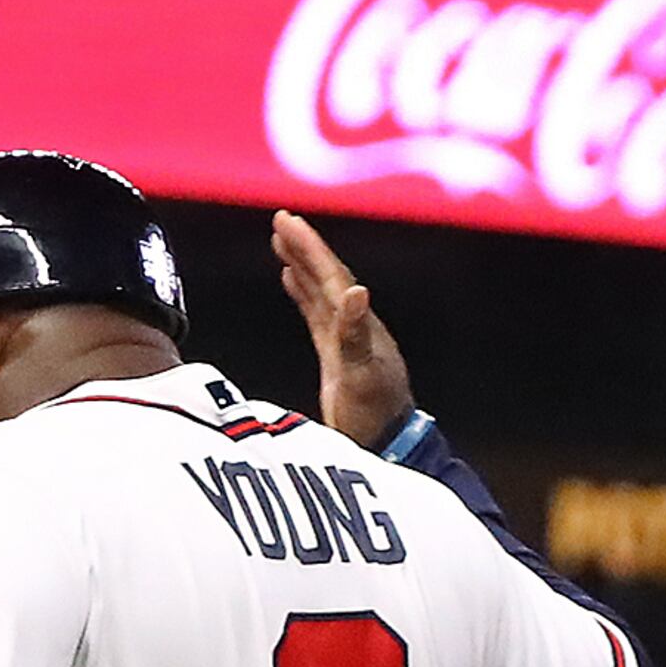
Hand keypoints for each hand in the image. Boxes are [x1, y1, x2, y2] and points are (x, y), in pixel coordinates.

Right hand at [273, 209, 414, 451]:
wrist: (385, 446)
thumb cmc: (373, 416)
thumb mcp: (361, 376)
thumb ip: (355, 336)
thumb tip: (354, 291)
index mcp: (360, 325)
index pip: (333, 276)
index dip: (310, 248)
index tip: (287, 221)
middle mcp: (355, 326)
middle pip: (327, 277)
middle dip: (305, 248)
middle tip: (280, 220)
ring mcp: (346, 340)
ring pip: (320, 291)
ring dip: (302, 265)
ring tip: (281, 241)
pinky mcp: (336, 356)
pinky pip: (316, 314)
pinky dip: (303, 293)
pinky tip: (291, 279)